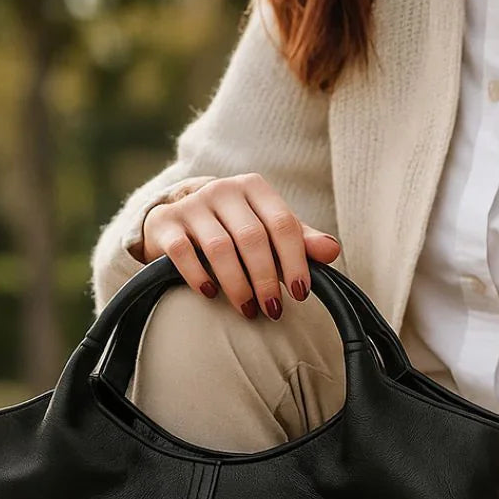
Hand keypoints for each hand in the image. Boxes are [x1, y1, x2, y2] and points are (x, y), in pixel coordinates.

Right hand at [137, 172, 341, 319]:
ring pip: (219, 248)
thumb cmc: (232, 227)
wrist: (176, 215)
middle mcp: (223, 190)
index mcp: (254, 188)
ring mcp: (192, 206)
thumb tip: (332, 251)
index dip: (295, 261)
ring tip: (247, 310)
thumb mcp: (267, 228)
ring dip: (237, 284)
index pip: (282, 223)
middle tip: (273, 310)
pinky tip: (211, 294)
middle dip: (266, 279)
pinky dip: (199, 276)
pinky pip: (183, 253)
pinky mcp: (166, 224)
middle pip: (252, 237)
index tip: (300, 294)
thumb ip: (299, 240)